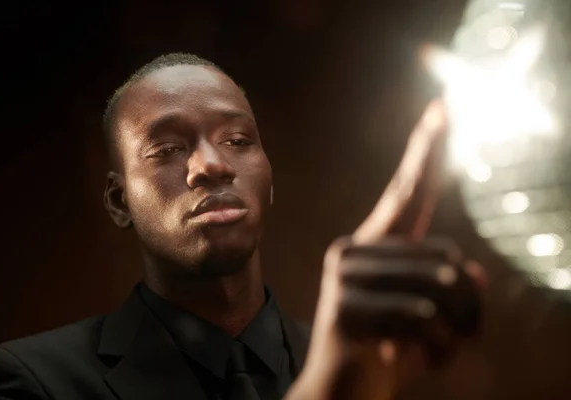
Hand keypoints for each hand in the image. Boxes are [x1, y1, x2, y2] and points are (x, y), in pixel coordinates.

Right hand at [286, 100, 484, 399]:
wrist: (340, 393)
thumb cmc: (384, 350)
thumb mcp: (426, 317)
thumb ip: (446, 287)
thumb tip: (473, 274)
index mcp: (372, 245)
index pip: (407, 191)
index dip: (427, 149)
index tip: (444, 107)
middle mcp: (354, 250)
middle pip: (445, 256)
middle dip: (469, 304)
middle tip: (461, 335)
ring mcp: (345, 277)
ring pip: (439, 282)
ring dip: (457, 327)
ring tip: (440, 348)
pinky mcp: (344, 308)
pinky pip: (421, 316)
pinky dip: (438, 346)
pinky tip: (416, 359)